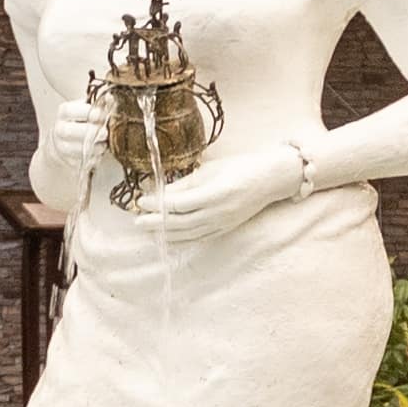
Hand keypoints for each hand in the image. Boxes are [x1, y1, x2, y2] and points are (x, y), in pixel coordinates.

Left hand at [126, 133, 307, 233]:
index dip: (157, 205)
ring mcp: (223, 224)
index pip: (179, 204)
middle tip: (137, 221)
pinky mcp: (225, 229)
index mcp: (216, 193)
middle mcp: (219, 213)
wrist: (271, 179)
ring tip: (147, 230)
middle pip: (180, 222)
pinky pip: (199, 238)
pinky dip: (181, 239)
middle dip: (156, 223)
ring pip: (188, 233)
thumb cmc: (241, 167)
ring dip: (165, 233)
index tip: (141, 201)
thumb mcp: (210, 170)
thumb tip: (159, 191)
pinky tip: (168, 237)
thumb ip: (185, 183)